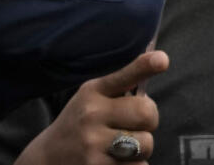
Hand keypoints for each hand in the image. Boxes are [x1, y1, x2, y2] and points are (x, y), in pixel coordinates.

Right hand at [16, 51, 167, 164]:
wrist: (50, 157)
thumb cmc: (80, 124)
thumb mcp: (90, 100)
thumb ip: (119, 90)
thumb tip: (159, 62)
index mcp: (92, 92)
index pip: (123, 77)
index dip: (144, 67)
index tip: (162, 59)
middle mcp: (91, 113)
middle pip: (147, 113)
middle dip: (148, 122)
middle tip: (134, 125)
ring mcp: (94, 142)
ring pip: (147, 143)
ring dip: (141, 149)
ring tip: (120, 147)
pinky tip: (114, 161)